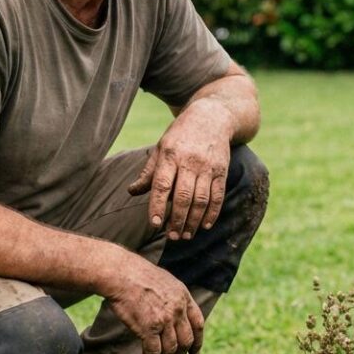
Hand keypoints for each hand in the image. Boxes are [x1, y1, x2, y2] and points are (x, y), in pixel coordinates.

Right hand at [105, 256, 204, 353]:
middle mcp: (178, 309)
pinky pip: (153, 352)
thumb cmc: (137, 275)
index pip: (198, 324)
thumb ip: (174, 298)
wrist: (121, 273)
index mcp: (184, 296)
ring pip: (170, 350)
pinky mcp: (148, 328)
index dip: (197, 342)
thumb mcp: (166, 281)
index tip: (194, 353)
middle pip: (186, 341)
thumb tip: (176, 314)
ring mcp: (165, 319)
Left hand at [128, 99, 231, 240]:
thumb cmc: (181, 135)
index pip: (162, 184)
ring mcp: (207, 166)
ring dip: (193, 221)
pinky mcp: (222, 170)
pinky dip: (212, 213)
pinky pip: (217, 196)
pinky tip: (204, 225)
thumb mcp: (161, 147)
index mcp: (170, 155)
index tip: (154, 223)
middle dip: (177, 220)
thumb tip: (131, 192)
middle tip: (172, 236)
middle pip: (183, 196)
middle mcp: (189, 161)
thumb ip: (148, 172)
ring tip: (186, 235)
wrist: (212, 117)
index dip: (158, 205)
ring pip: (201, 199)